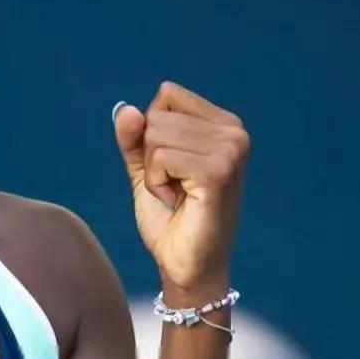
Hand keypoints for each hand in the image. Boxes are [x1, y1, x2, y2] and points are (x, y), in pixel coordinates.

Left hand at [113, 81, 249, 295]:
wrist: (184, 263)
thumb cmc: (170, 215)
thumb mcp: (145, 167)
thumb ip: (133, 136)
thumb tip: (125, 110)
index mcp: (223, 123)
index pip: (166, 95)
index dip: (151, 133)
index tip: (171, 168)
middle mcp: (234, 131)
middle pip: (156, 117)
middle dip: (151, 157)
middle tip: (174, 187)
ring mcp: (231, 150)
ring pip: (154, 136)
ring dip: (154, 172)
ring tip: (177, 195)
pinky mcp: (219, 171)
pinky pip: (161, 158)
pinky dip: (157, 183)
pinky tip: (178, 201)